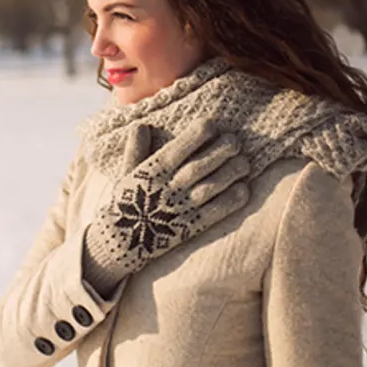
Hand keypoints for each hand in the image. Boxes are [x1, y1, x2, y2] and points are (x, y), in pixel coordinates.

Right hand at [89, 118, 250, 275]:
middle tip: (235, 141)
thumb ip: (134, 150)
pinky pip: (212, 213)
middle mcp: (167, 189)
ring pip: (208, 188)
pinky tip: (244, 190)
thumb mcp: (125, 174)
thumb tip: (141, 125)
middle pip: (197, 167)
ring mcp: (179, 209)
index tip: (211, 123)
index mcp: (151, 173)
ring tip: (245, 163)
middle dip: (219, 152)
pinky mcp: (189, 227)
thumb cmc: (125, 202)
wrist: (121, 242)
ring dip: (229, 174)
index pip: (176, 150)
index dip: (195, 136)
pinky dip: (229, 202)